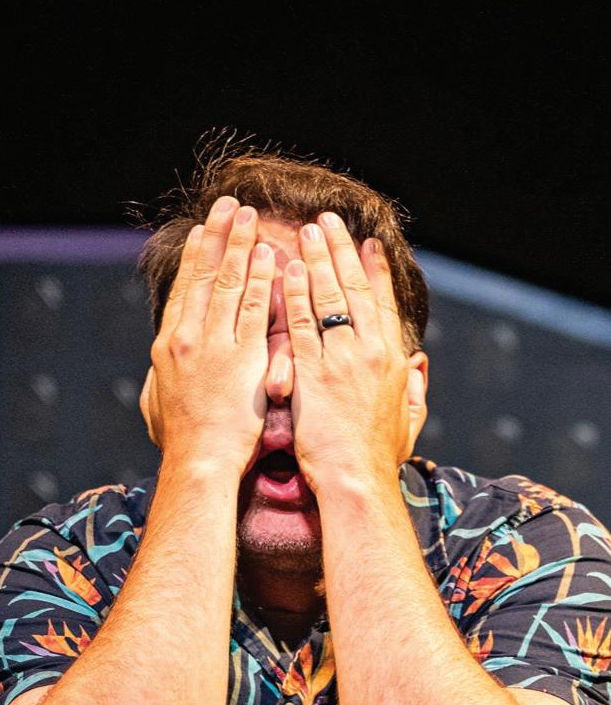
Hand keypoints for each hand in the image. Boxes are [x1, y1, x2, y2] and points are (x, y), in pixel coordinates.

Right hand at [139, 195, 275, 478]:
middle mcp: (186, 339)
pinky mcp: (242, 357)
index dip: (194, 258)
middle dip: (217, 237)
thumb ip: (161, 378)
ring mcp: (214, 346)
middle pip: (203, 277)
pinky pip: (254, 310)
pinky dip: (260, 280)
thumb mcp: (158, 405)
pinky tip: (269, 257)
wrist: (199, 464)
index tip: (202, 231)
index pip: (183, 291)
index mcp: (167, 347)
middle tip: (228, 205)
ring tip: (249, 216)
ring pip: (227, 285)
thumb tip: (159, 366)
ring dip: (240, 246)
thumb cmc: (183, 443)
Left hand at [281, 213, 427, 493]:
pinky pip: (300, 326)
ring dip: (315, 262)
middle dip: (340, 251)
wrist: (357, 483)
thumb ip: (414, 389)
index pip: (384, 303)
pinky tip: (283, 273)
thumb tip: (420, 366)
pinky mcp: (313, 374)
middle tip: (327, 221)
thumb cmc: (378, 459)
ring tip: (304, 232)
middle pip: (355, 290)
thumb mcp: (408, 421)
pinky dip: (293, 297)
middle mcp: (370, 352)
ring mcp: (341, 360)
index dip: (375, 271)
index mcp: (393, 360)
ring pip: (327, 299)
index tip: (367, 243)